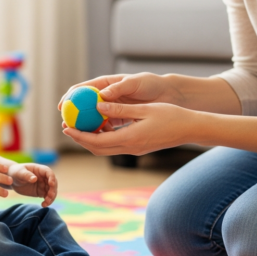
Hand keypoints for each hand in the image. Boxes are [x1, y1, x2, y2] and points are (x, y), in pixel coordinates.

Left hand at [8, 163, 57, 206]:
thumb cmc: (16, 172)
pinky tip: (43, 205)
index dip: (52, 178)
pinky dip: (47, 201)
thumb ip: (26, 175)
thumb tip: (34, 179)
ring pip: (51, 191)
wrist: (12, 180)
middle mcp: (44, 177)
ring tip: (46, 203)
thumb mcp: (19, 173)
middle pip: (53, 183)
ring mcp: (43, 185)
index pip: (49, 172)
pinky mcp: (41, 192)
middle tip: (49, 196)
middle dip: (53, 190)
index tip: (51, 184)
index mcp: (40, 169)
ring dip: (51, 197)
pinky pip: (47, 197)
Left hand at [63, 102, 200, 155]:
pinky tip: (99, 125)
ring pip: (105, 149)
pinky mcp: (138, 147)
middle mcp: (130, 148)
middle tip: (67, 126)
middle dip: (80, 139)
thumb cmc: (171, 116)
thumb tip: (98, 105)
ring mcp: (134, 149)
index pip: (97, 141)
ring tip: (78, 126)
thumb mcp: (144, 109)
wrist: (190, 129)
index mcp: (130, 139)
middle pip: (97, 149)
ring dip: (90, 139)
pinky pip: (114, 145)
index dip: (79, 135)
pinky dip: (103, 138)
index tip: (66, 127)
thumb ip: (120, 109)